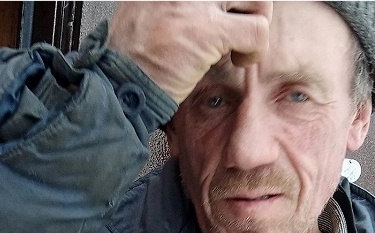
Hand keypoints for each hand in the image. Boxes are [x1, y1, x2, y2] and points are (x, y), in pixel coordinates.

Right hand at [108, 2, 271, 102]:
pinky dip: (255, 51)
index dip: (225, 3)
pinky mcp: (210, 31)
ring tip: (239, 45)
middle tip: (239, 28)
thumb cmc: (131, 58)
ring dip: (256, 24)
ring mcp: (198, 2)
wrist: (117, 82)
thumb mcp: (143, 9)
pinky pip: (257, 31)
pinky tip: (239, 60)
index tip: (225, 15)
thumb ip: (172, 1)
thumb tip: (201, 8)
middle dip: (248, 7)